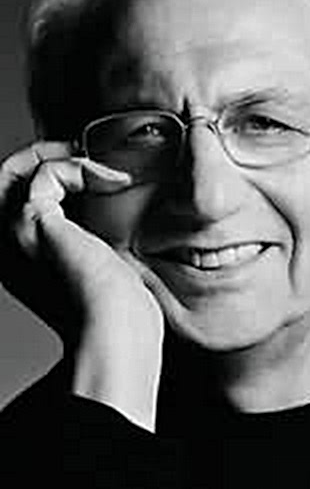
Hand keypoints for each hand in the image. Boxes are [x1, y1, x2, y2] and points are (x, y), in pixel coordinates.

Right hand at [0, 142, 163, 429]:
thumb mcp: (103, 265)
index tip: (93, 173)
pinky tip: (116, 182)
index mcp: (22, 258)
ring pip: (15, 170)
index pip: (18, 200)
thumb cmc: (120, 311)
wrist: (116, 331)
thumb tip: (117, 208)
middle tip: (88, 157)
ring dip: (60, 156)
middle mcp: (7, 246)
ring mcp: (13, 235)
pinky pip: (46, 174)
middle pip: (6, 179)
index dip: (51, 176)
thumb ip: (94, 239)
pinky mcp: (33, 224)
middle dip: (46, 157)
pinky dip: (82, 168)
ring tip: (100, 166)